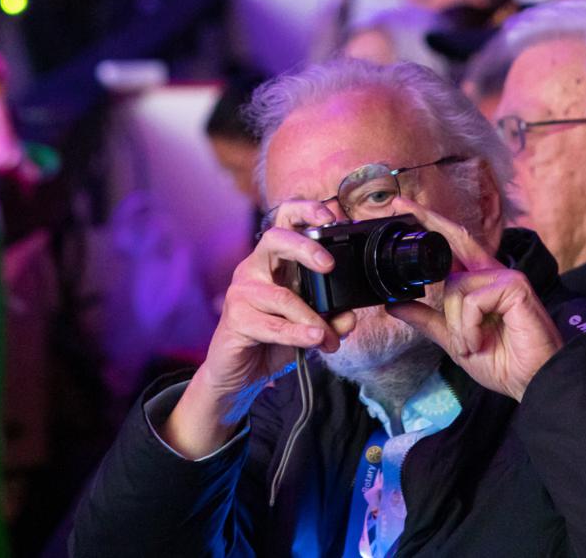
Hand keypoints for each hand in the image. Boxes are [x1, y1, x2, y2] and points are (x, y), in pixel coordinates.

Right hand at [165, 199, 355, 457]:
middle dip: (304, 246)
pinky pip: (272, 324)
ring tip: (329, 338)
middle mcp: (254, 269)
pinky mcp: (235, 318)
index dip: (306, 210)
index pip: (284, 221)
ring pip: (282, 296)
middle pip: (274, 238)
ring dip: (312, 319)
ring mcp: (241, 292)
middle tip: (329, 265)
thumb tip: (350, 315)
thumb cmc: (272, 341)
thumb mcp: (308, 326)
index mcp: (273, 261)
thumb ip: (330, 317)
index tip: (332, 216)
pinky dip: (297, 334)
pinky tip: (314, 340)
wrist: (238, 375)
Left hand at [385, 197, 564, 401]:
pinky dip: (468, 328)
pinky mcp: (515, 287)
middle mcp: (492, 273)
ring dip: (455, 325)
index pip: (452, 246)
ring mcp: (505, 277)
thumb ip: (427, 319)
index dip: (429, 225)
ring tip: (471, 345)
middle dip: (427, 220)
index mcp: (480, 282)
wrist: (532, 382)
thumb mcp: (454, 340)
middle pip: (456, 238)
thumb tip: (394, 303)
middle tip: (398, 203)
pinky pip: (471, 301)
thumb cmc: (502, 361)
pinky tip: (479, 342)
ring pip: (455, 286)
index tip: (402, 207)